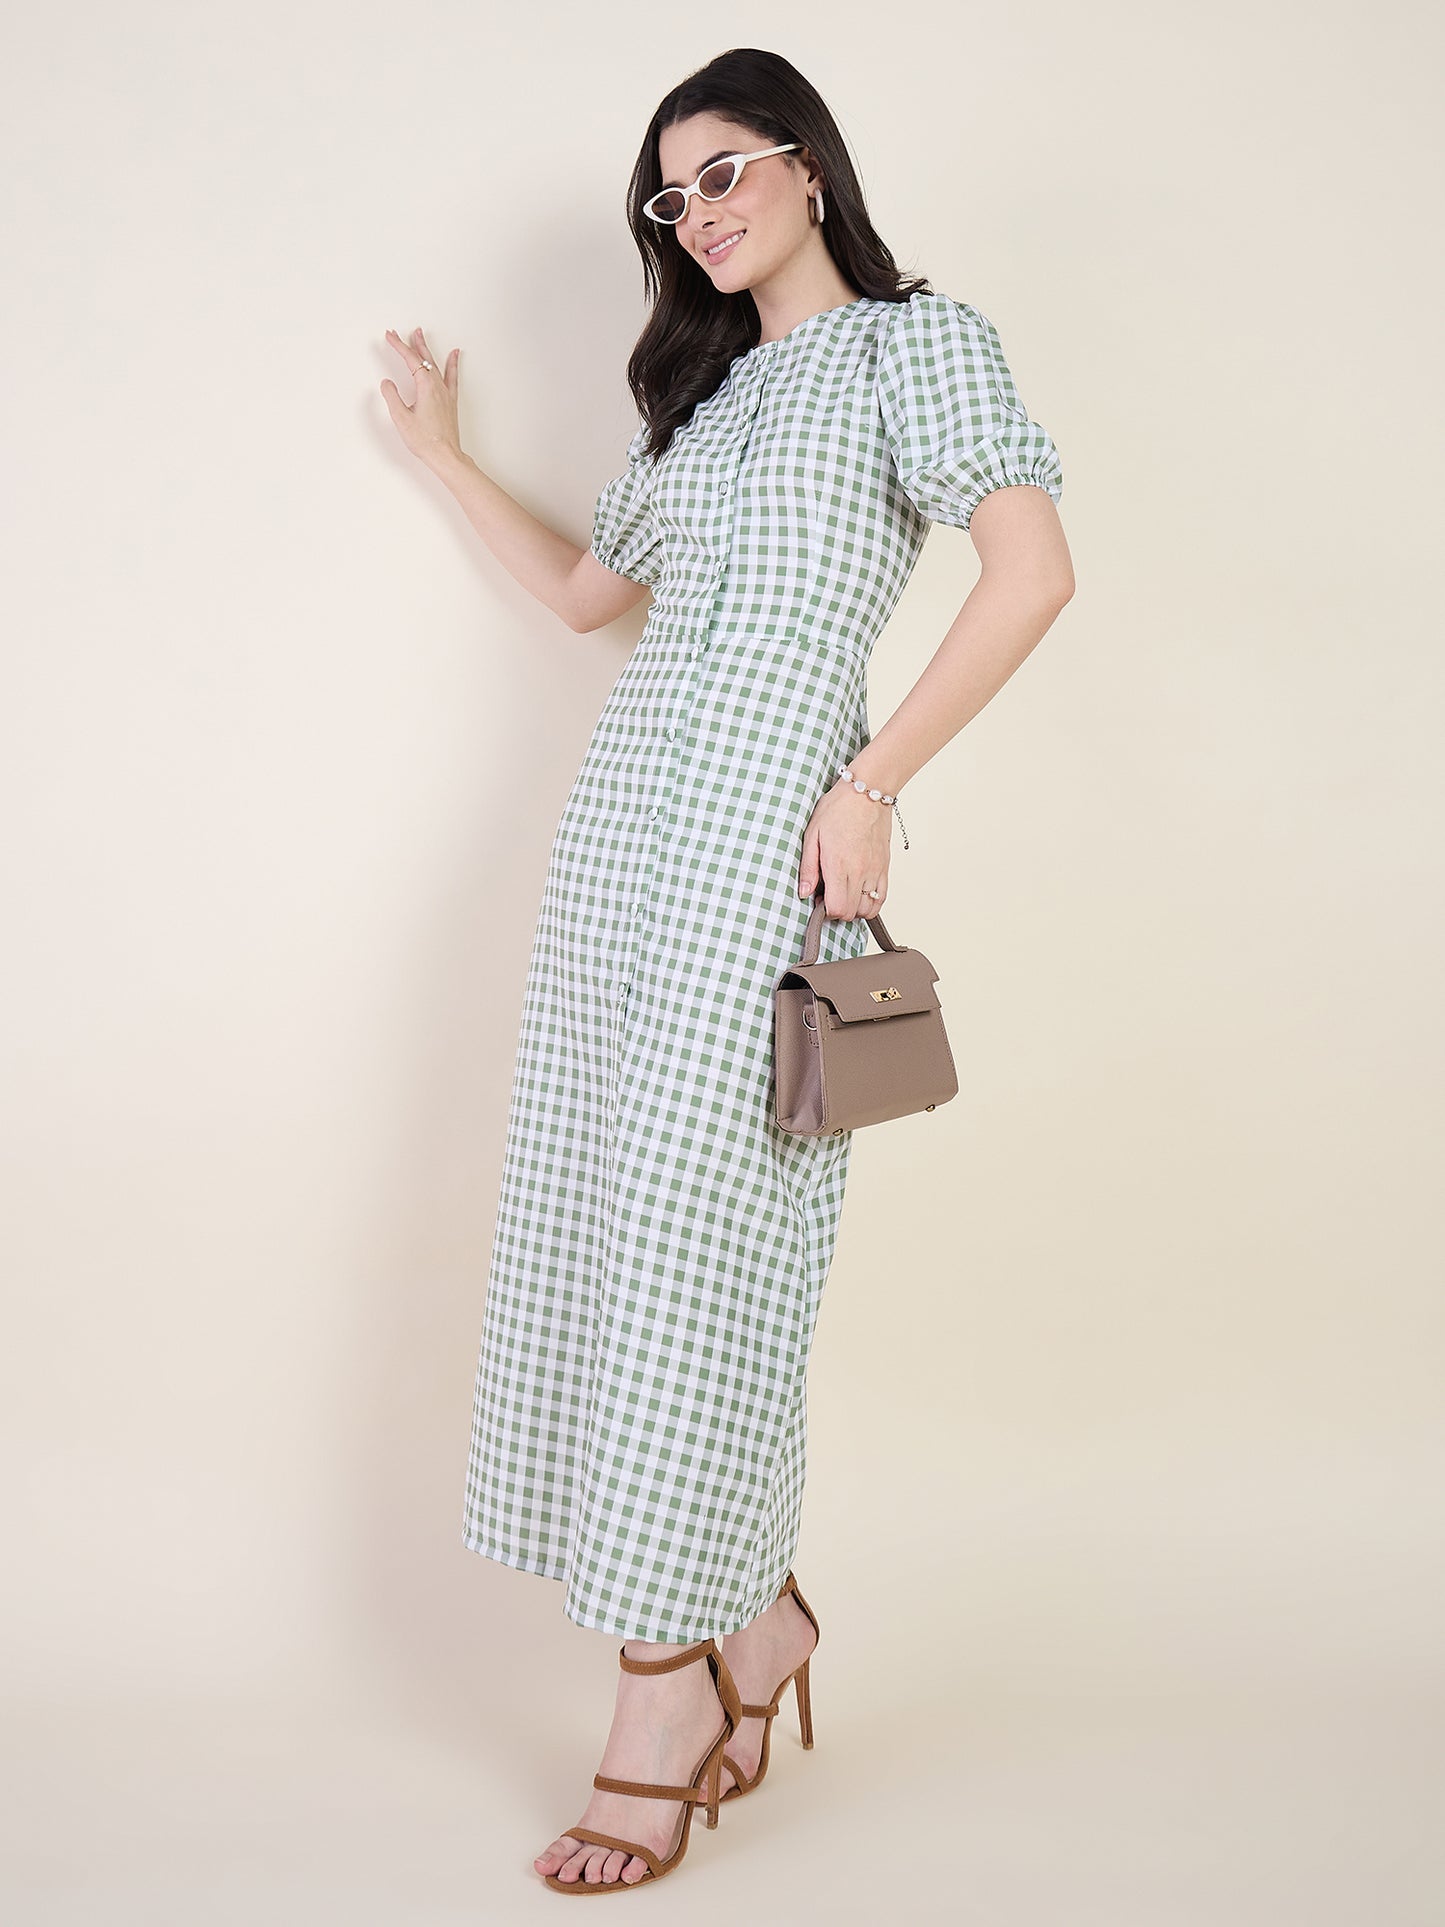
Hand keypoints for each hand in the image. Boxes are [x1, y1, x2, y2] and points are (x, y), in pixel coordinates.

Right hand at [380, 326, 462, 469]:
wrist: (445, 455)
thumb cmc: (425, 440)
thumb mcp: (401, 418)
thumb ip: (392, 397)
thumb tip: (387, 383)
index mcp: (425, 386)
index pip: (410, 359)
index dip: (399, 345)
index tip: (390, 335)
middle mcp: (437, 386)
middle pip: (423, 358)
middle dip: (411, 343)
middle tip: (402, 332)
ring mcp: (445, 393)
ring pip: (435, 364)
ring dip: (426, 349)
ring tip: (420, 335)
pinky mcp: (450, 401)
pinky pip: (451, 376)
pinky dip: (452, 363)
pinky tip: (455, 353)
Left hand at [797, 778, 892, 920]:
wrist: (867, 792)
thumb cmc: (838, 808)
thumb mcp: (812, 834)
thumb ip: (808, 867)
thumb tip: (805, 892)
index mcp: (839, 865)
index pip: (836, 909)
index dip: (825, 910)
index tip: (819, 899)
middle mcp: (860, 872)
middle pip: (850, 913)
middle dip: (836, 910)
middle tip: (828, 895)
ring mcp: (875, 871)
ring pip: (867, 909)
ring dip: (853, 908)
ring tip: (843, 893)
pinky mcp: (885, 867)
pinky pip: (882, 898)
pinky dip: (870, 903)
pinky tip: (859, 893)